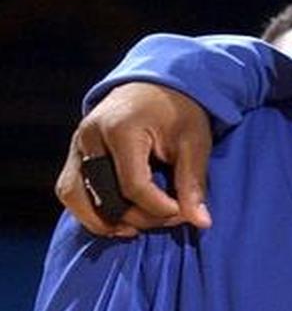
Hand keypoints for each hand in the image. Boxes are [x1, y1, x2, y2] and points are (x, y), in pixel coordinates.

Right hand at [55, 82, 212, 235]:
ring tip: (136, 229)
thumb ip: (194, 181)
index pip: (133, 186)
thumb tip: (201, 222)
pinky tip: (117, 220)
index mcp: (122, 128)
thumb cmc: (179, 110)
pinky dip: (88, 210)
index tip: (182, 214)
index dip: (158, 208)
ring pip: (75, 196)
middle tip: (167, 219)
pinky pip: (70, 188)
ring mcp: (77, 143)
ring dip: (103, 220)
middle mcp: (91, 136)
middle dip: (136, 217)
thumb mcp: (194, 141)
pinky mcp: (74, 151)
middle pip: (102, 195)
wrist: (158, 82)